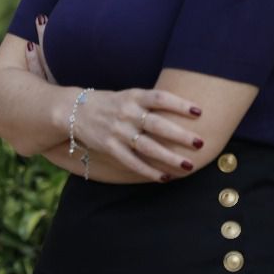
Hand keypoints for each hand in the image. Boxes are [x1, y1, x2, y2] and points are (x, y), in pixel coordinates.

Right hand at [30, 15, 204, 181]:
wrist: (73, 110)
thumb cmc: (109, 103)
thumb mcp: (128, 95)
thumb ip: (151, 103)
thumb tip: (187, 110)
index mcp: (132, 97)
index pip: (159, 98)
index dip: (179, 104)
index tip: (199, 112)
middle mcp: (126, 113)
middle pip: (157, 124)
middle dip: (180, 135)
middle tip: (201, 143)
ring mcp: (117, 131)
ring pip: (147, 147)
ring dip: (169, 157)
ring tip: (189, 165)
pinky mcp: (108, 146)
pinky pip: (131, 161)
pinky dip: (148, 171)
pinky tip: (164, 177)